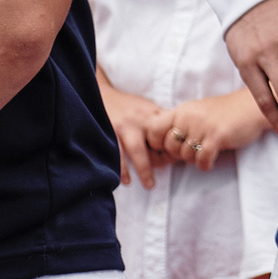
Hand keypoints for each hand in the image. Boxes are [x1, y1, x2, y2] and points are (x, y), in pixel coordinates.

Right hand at [97, 70, 171, 187]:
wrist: (99, 94)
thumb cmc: (127, 105)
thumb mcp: (147, 108)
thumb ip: (160, 122)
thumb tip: (177, 142)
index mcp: (152, 113)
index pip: (169, 132)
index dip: (174, 148)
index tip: (178, 161)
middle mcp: (140, 119)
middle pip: (156, 141)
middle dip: (163, 160)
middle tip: (173, 172)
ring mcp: (123, 125)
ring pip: (137, 150)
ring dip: (144, 169)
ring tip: (149, 185)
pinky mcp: (107, 132)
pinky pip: (116, 154)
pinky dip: (121, 169)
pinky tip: (125, 180)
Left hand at [162, 91, 270, 169]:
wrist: (253, 107)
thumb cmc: (225, 112)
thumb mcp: (198, 111)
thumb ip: (180, 123)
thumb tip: (161, 145)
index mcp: (182, 110)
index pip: (153, 128)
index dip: (157, 142)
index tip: (170, 147)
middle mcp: (190, 116)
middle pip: (170, 146)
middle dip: (178, 155)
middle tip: (191, 153)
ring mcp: (204, 126)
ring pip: (185, 155)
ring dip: (193, 160)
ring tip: (203, 156)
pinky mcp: (218, 136)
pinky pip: (202, 159)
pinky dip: (204, 165)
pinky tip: (209, 162)